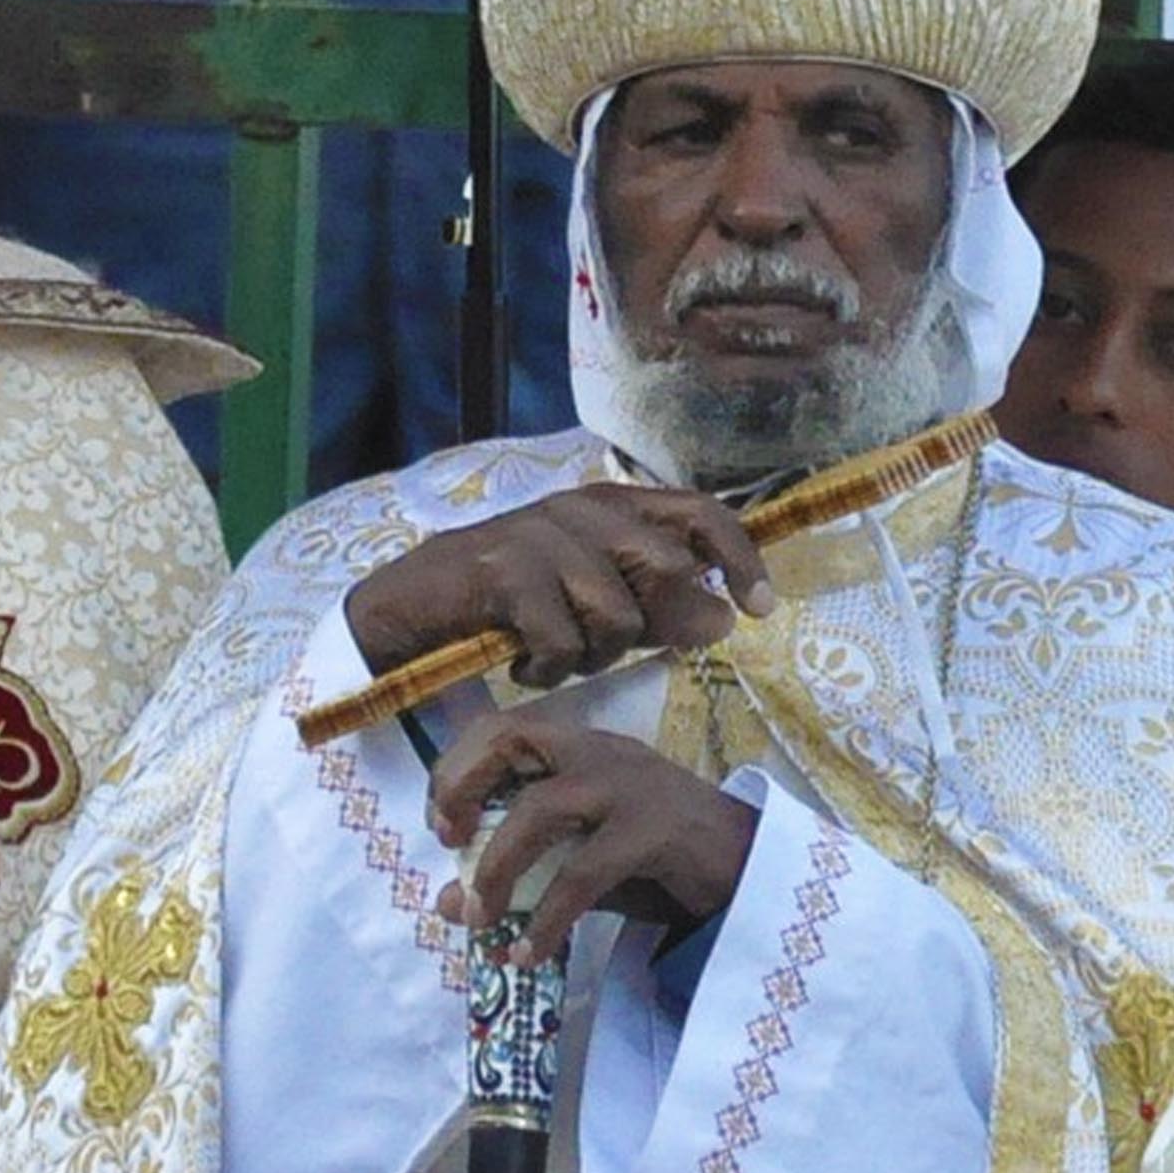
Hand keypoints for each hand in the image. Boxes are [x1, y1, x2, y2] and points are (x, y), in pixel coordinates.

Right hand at [341, 485, 773, 689]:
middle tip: (612, 651)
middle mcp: (582, 508)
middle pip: (667, 570)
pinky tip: (522, 664)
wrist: (413, 607)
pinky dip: (547, 668)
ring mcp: (542, 535)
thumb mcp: (594, 598)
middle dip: (657, 628)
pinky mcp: (504, 571)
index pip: (700, 513)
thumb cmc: (514, 605)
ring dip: (591, 656)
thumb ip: (657, 603)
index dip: (739, 557)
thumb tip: (722, 619)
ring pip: (616, 615)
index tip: (760, 608)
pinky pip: (560, 640)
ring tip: (555, 655)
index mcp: (612, 504)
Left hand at [425, 716, 759, 964]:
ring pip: (541, 809)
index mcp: (582, 748)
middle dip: (463, 785)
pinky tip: (529, 952)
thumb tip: (447, 903)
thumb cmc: (660, 859)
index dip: (458, 767)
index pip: (502, 727)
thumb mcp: (580, 861)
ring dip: (497, 866)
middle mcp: (600, 753)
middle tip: (447, 840)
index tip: (441, 822)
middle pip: (512, 739)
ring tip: (480, 917)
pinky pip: (584, 873)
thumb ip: (520, 875)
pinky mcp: (654, 830)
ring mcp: (629, 786)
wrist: (749, 867)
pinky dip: (547, 918)